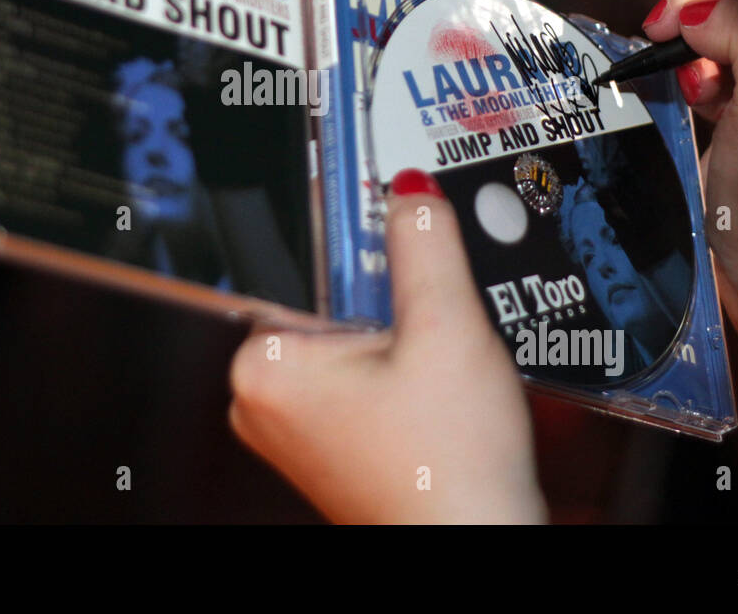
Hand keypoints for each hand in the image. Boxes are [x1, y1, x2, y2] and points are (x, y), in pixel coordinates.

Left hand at [229, 171, 544, 523]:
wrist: (475, 544)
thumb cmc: (448, 472)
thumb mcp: (447, 330)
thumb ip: (425, 245)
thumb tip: (410, 192)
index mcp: (263, 365)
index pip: (303, 264)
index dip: (360, 245)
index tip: (394, 224)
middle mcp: (261, 398)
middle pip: (330, 300)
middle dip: (387, 298)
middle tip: (427, 318)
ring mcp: (292, 426)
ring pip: (350, 339)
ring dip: (397, 334)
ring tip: (433, 360)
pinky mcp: (327, 444)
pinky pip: (358, 378)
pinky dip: (396, 369)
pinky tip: (430, 386)